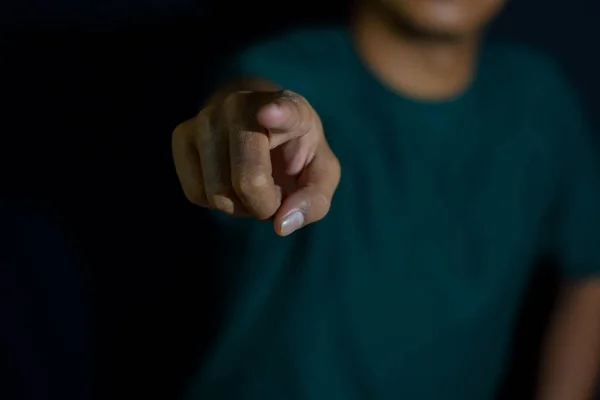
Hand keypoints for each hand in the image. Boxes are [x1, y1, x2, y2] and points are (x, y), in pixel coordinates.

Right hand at [172, 89, 340, 235]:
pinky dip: (216, 202)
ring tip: (251, 183)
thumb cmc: (294, 152)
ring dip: (240, 206)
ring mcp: (206, 117)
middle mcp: (242, 106)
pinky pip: (196, 193)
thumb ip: (313, 201)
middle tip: (274, 196)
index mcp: (291, 109)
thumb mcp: (320, 174)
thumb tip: (281, 224)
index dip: (279, 113)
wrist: (257, 125)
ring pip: (218, 194)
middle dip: (264, 206)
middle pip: (248, 180)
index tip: (270, 112)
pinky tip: (229, 182)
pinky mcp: (181, 135)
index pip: (285, 110)